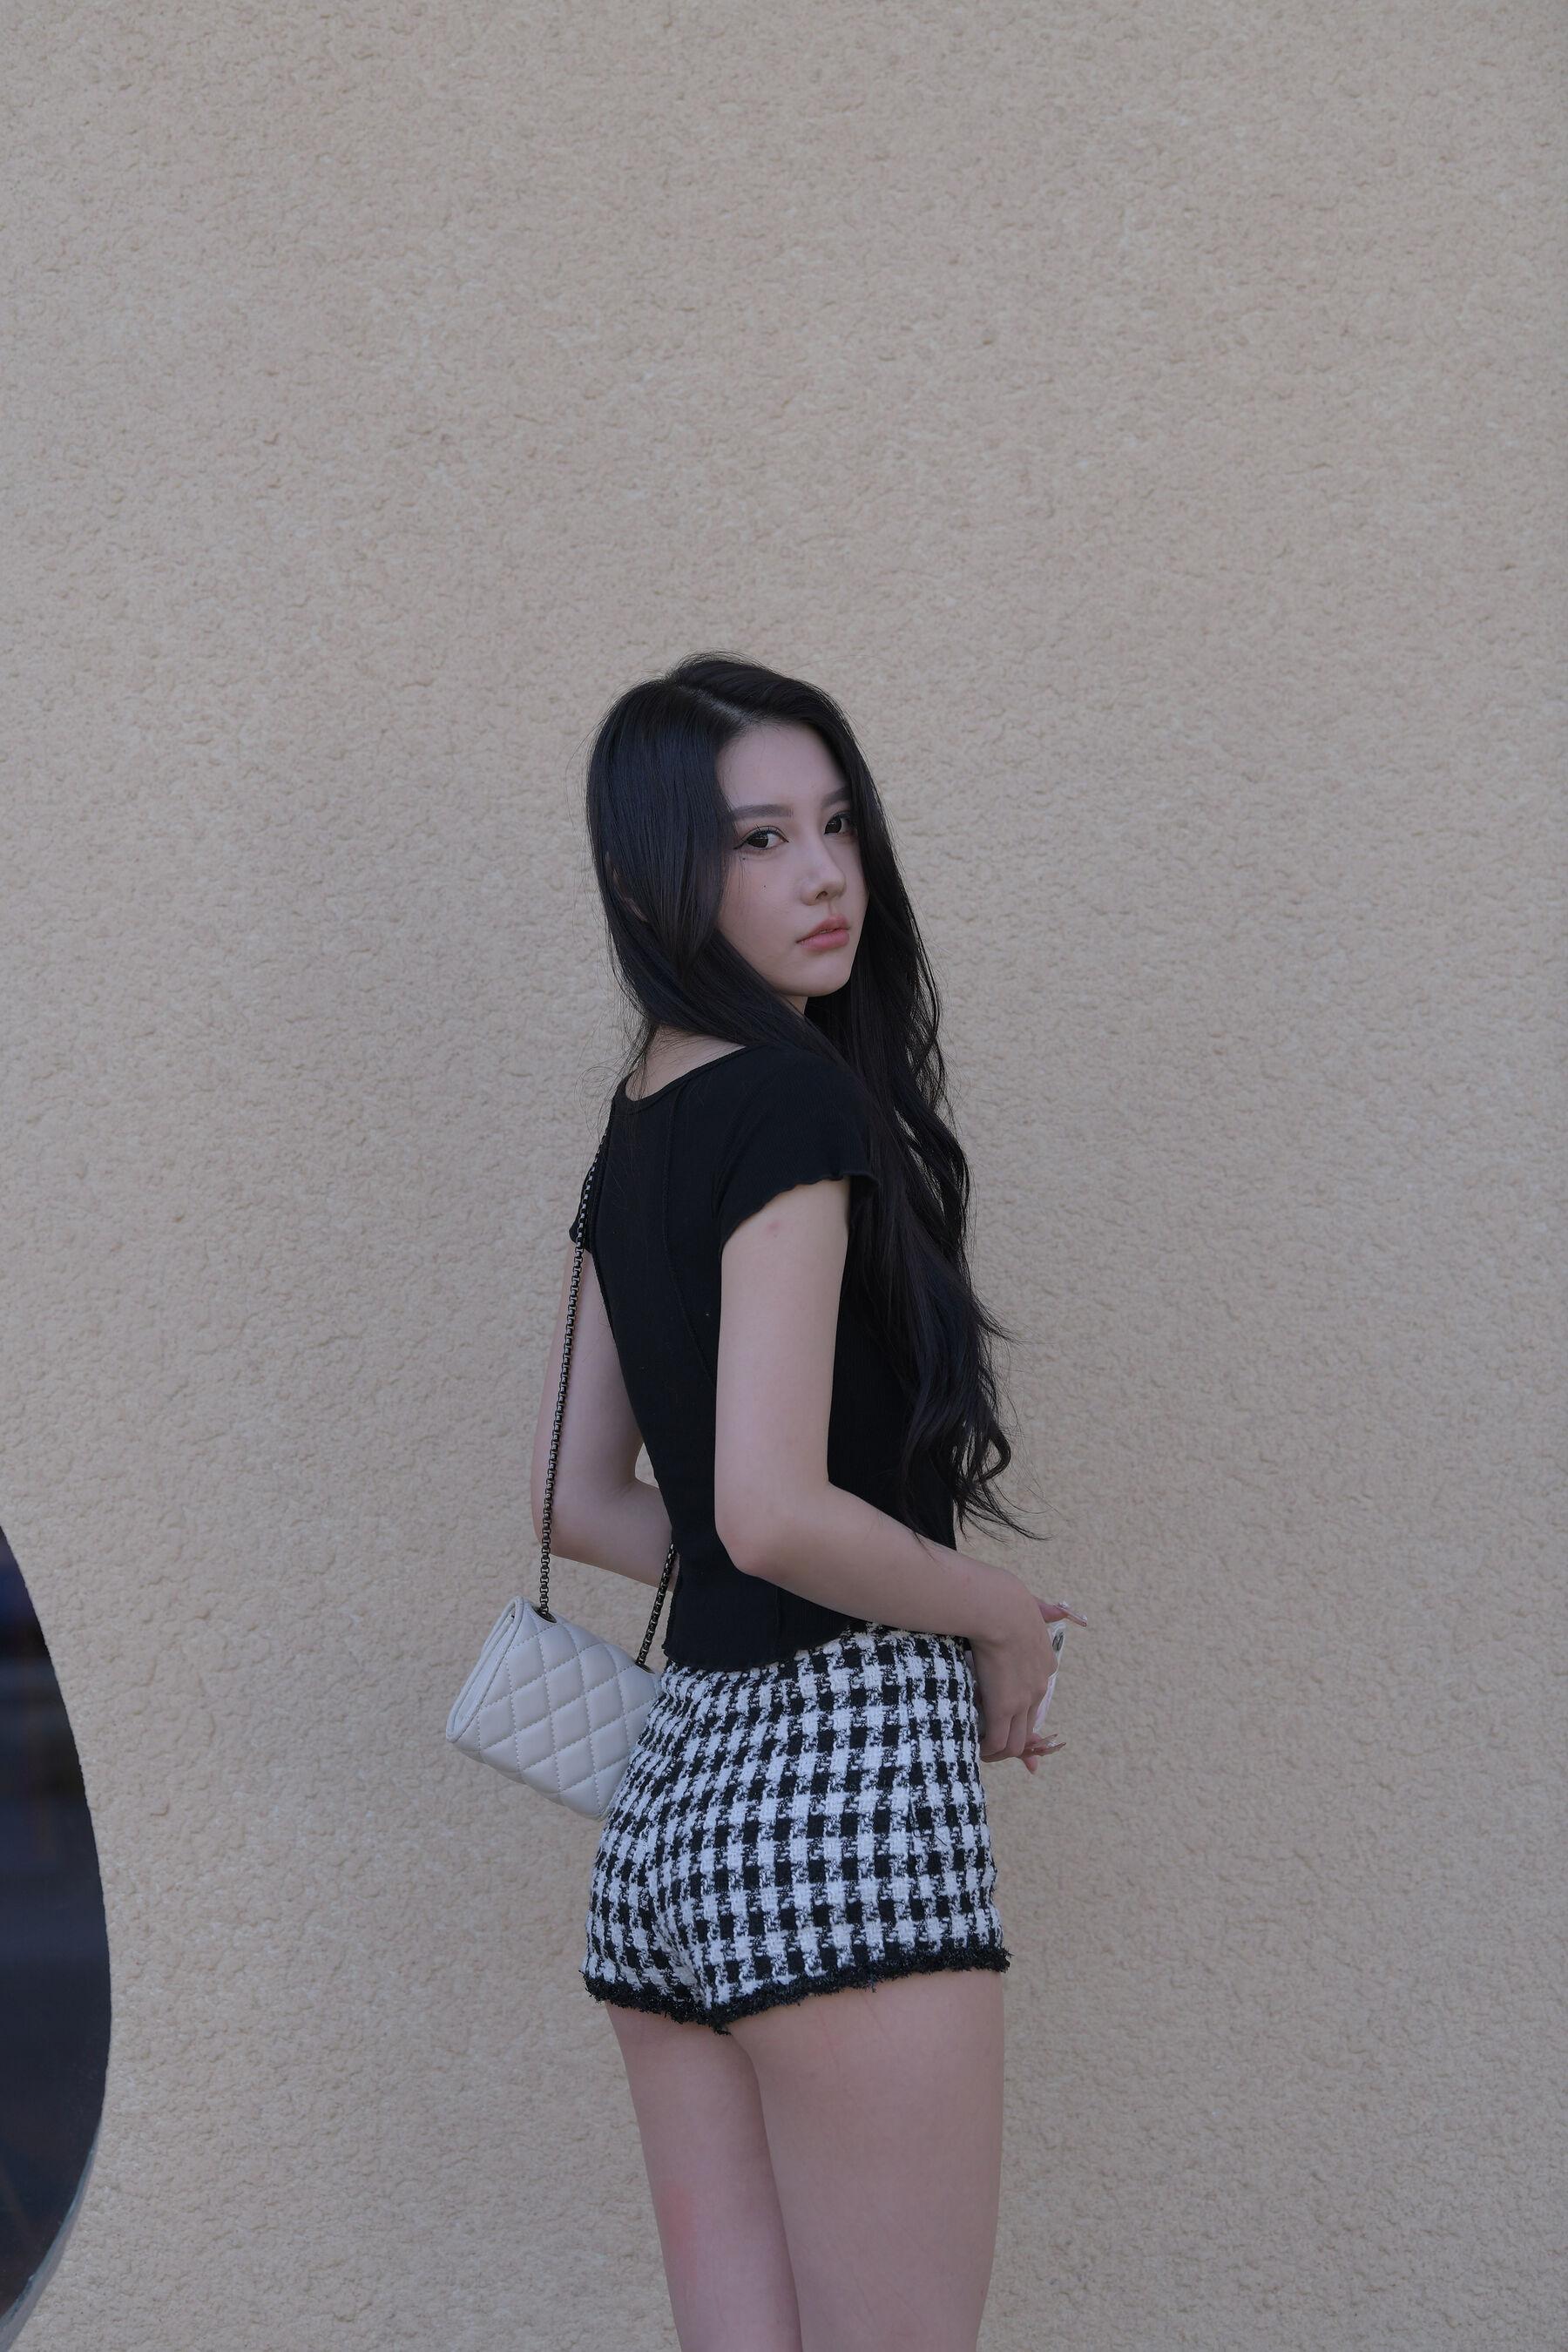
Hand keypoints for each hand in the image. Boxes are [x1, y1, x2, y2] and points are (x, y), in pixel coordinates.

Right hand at [968, 1573, 1088, 1772]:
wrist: (998, 1607)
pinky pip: (997, 1741)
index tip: (1004, 1714)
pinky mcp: (1003, 1707)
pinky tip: (975, 1747)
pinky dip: (987, 1750)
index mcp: (1046, 1663)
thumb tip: (1059, 1611)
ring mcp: (1022, 1700)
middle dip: (1013, 1739)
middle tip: (992, 1742)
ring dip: (999, 1751)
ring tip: (982, 1750)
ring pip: (1016, 1742)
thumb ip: (1045, 1610)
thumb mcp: (1033, 1605)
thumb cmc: (1006, 1600)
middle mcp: (1039, 1686)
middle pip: (1030, 1727)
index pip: (1036, 1697)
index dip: (1021, 1710)